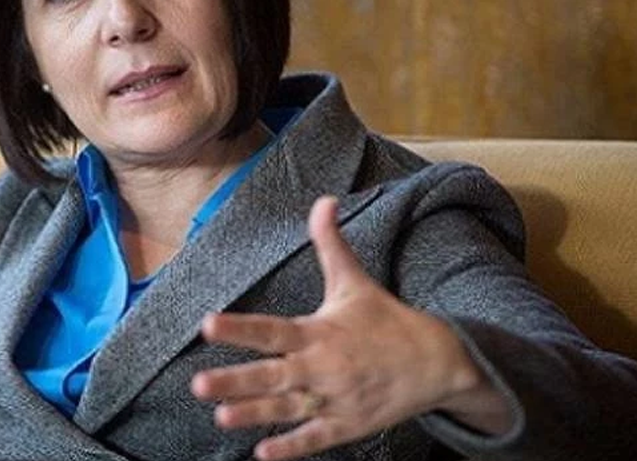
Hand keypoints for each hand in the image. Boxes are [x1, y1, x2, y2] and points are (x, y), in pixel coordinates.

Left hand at [190, 196, 511, 459]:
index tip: (207, 325)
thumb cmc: (387, 320)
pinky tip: (263, 455)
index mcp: (319, 331)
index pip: (272, 329)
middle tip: (197, 385)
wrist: (438, 362)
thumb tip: (322, 201)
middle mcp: (323, 367)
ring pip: (287, 410)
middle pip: (272, 375)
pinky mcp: (346, 425)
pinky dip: (291, 449)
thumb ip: (331, 245)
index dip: (240, 328)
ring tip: (220, 417)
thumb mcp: (355, 282)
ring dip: (254, 415)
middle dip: (236, 380)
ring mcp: (335, 399)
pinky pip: (315, 440)